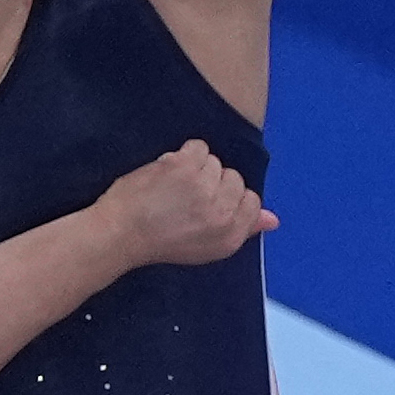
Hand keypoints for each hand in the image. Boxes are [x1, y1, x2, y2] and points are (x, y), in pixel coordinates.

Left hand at [96, 142, 276, 272]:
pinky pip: (199, 147)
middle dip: (212, 182)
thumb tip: (272, 219)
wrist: (121, 234)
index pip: (251, 201)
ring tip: (174, 186)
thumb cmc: (159, 241)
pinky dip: (184, 155)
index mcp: (230, 237)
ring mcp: (204, 188)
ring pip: (215, 162)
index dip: (228, 197)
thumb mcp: (207, 247)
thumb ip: (243, 228)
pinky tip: (169, 171)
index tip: (206, 202)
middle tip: (186, 196)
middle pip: (234, 178)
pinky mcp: (185, 167)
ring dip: (196, 168)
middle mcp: (222, 213)